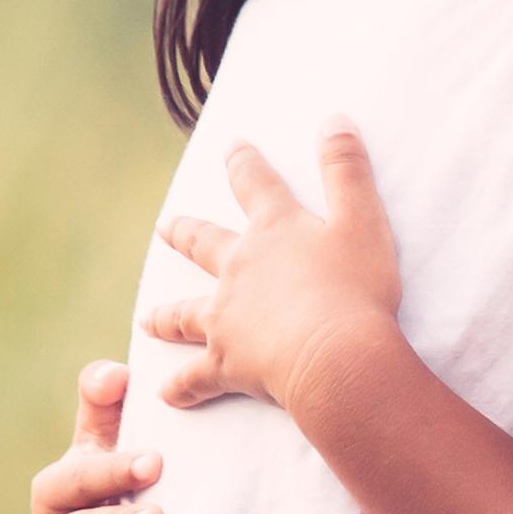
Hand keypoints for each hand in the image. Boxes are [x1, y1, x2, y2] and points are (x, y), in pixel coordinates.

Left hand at [143, 124, 406, 414]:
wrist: (334, 355)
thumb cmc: (356, 289)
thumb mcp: (364, 220)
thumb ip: (347, 170)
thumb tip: (334, 119)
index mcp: (274, 232)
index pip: (256, 185)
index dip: (245, 163)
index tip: (232, 147)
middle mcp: (239, 270)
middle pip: (204, 246)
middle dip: (185, 233)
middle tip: (165, 227)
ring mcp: (227, 318)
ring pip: (186, 313)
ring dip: (167, 315)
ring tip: (148, 317)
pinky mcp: (226, 362)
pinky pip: (195, 378)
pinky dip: (181, 387)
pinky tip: (167, 394)